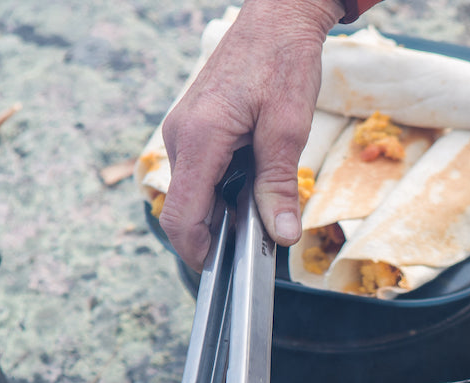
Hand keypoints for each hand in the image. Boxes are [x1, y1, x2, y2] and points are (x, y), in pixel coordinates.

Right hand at [160, 0, 343, 270]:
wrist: (276, 18)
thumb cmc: (281, 62)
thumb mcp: (288, 128)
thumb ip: (279, 184)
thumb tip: (281, 234)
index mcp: (199, 139)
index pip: (181, 215)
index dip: (198, 251)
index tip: (222, 271)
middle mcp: (181, 137)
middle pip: (185, 209)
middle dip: (215, 234)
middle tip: (256, 243)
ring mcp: (183, 131)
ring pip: (194, 192)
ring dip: (222, 209)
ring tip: (262, 205)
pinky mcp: (192, 128)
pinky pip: (200, 172)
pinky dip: (222, 188)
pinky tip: (253, 180)